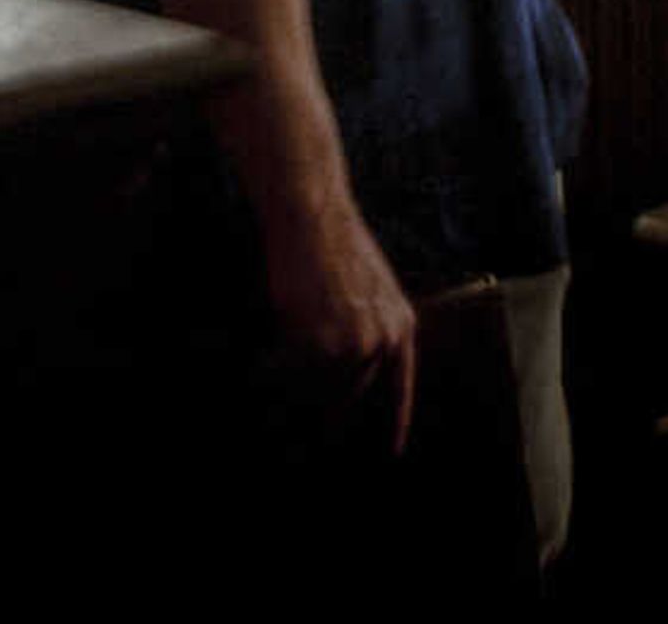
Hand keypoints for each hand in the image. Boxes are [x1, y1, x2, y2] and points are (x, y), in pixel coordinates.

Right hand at [259, 193, 419, 453]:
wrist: (312, 217)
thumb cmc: (334, 246)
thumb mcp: (372, 289)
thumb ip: (370, 329)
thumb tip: (350, 375)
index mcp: (401, 324)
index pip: (400, 386)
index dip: (395, 422)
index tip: (392, 451)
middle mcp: (381, 340)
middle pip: (351, 392)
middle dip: (326, 400)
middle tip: (306, 406)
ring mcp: (350, 344)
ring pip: (318, 384)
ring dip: (296, 380)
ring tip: (279, 368)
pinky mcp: (317, 342)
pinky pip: (292, 369)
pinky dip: (275, 365)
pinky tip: (267, 353)